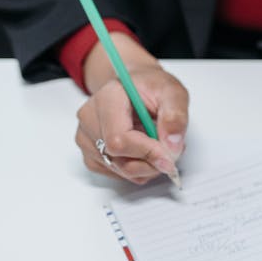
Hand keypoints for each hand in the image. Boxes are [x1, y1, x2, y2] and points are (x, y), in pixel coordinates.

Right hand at [76, 33, 188, 183]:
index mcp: (107, 99)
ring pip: (120, 170)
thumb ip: (175, 116)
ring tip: (158, 143)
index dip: (147, 153)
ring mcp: (86, 138)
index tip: (169, 156)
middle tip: (171, 148)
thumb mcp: (172, 91)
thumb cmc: (150, 86)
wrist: (136, 86)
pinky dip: (138, 169)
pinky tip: (144, 149)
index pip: (118, 139)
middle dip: (151, 161)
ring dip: (147, 165)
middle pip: (118, 159)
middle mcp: (90, 119)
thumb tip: (172, 146)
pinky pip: (117, 174)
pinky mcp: (90, 154)